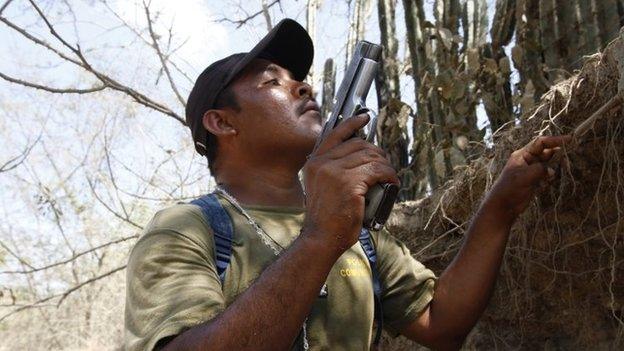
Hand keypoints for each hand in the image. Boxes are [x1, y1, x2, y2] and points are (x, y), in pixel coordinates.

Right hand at [302, 114, 399, 253]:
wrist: (321, 238)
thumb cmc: (326, 218)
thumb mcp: (322, 188)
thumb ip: (334, 170)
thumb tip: (361, 156)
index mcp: (314, 163)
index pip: (335, 135)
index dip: (352, 124)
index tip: (364, 117)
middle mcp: (322, 164)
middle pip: (359, 146)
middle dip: (377, 154)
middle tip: (385, 167)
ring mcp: (334, 172)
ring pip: (370, 157)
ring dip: (385, 166)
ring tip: (390, 178)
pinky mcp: (349, 183)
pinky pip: (377, 171)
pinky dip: (389, 175)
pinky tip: (392, 183)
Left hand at [486, 135, 571, 219]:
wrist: (504, 206)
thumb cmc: (510, 188)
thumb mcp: (525, 176)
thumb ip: (540, 169)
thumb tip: (552, 170)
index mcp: (522, 155)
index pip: (540, 143)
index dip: (555, 140)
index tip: (570, 139)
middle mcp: (527, 160)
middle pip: (546, 152)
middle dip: (557, 154)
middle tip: (569, 157)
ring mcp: (531, 170)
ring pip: (548, 164)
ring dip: (554, 167)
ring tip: (555, 173)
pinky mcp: (534, 180)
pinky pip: (547, 175)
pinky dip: (549, 177)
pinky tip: (545, 184)